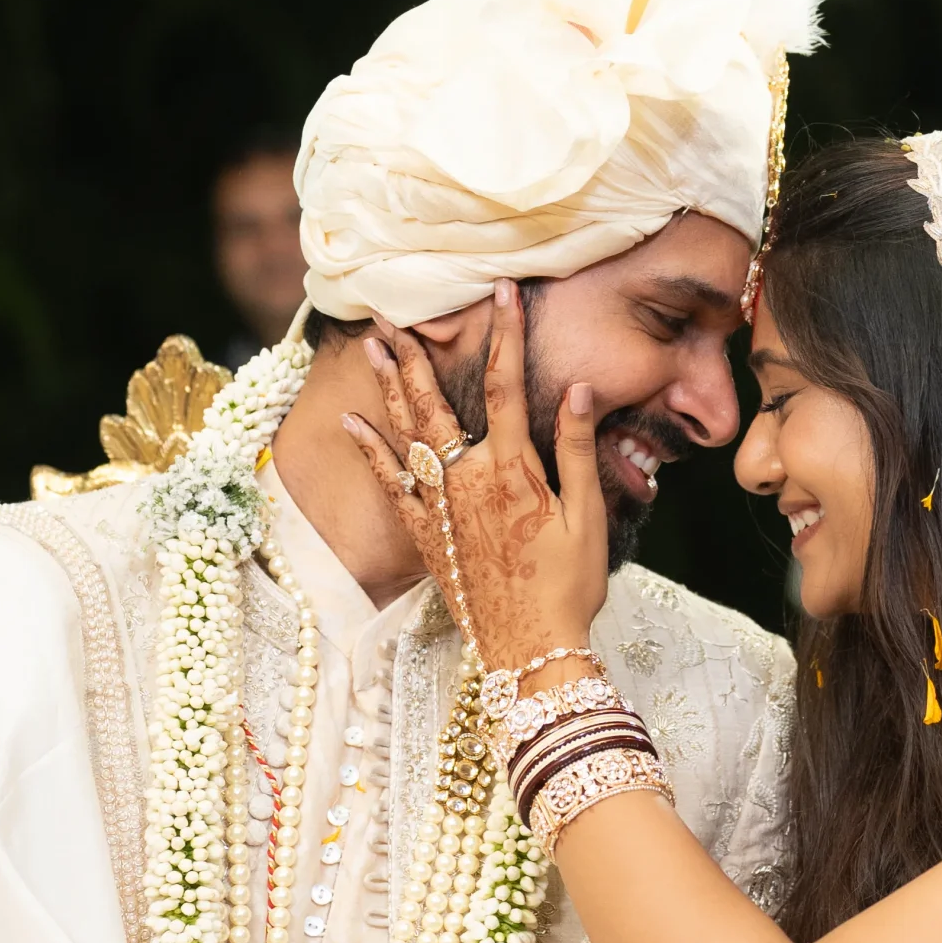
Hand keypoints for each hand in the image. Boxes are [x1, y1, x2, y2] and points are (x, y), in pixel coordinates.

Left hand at [344, 281, 608, 673]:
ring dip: (390, 386)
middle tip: (399, 312)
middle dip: (420, 353)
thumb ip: (579, 449)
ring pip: (408, 432)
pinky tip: (352, 420)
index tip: (503, 291)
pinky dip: (369, 450)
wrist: (530, 650)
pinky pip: (389, 483)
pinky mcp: (424, 534)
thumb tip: (578, 387)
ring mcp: (440, 507)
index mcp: (514, 469)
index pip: (506, 384)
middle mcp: (468, 479)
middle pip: (438, 400)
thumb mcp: (589, 517)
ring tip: (375, 346)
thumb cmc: (569, 587)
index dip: (505, 332)